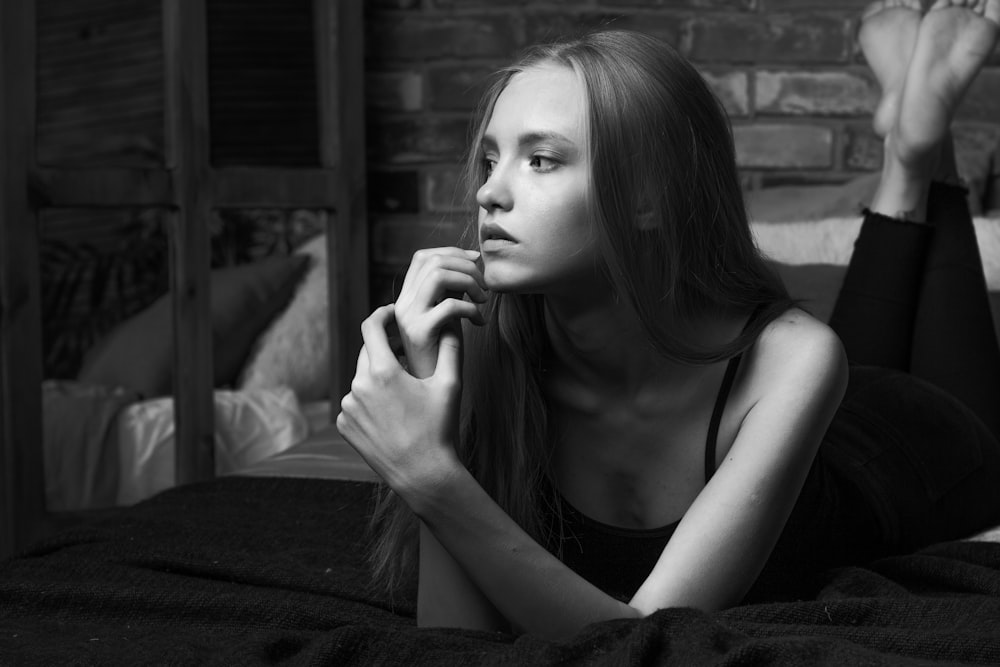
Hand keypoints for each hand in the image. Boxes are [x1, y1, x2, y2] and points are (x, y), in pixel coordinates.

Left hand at [337, 304, 463, 495]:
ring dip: (378, 378)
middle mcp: (358, 386)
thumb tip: (452, 324)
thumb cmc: (438, 429)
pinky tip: (390, 415)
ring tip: (403, 393)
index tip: (391, 313)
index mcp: (383, 372)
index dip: (382, 315)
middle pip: (367, 352)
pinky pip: (355, 402)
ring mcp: (348, 407)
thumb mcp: (450, 386)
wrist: (422, 474)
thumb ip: (450, 349)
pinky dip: (369, 401)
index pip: (372, 327)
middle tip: (406, 355)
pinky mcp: (344, 424)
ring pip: (362, 379)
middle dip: (385, 350)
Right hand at [395, 247, 485, 378]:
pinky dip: (472, 309)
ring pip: (439, 275)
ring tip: (482, 300)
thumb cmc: (442, 354)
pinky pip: (449, 306)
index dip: (452, 252)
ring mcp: (408, 317)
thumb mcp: (445, 315)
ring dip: (469, 281)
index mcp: (406, 298)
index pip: (422, 257)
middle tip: (484, 286)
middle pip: (433, 261)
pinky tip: (480, 322)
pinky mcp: (420, 333)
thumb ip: (450, 291)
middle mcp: (402, 304)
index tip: (476, 262)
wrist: (430, 389)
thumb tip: (470, 263)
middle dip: (466, 266)